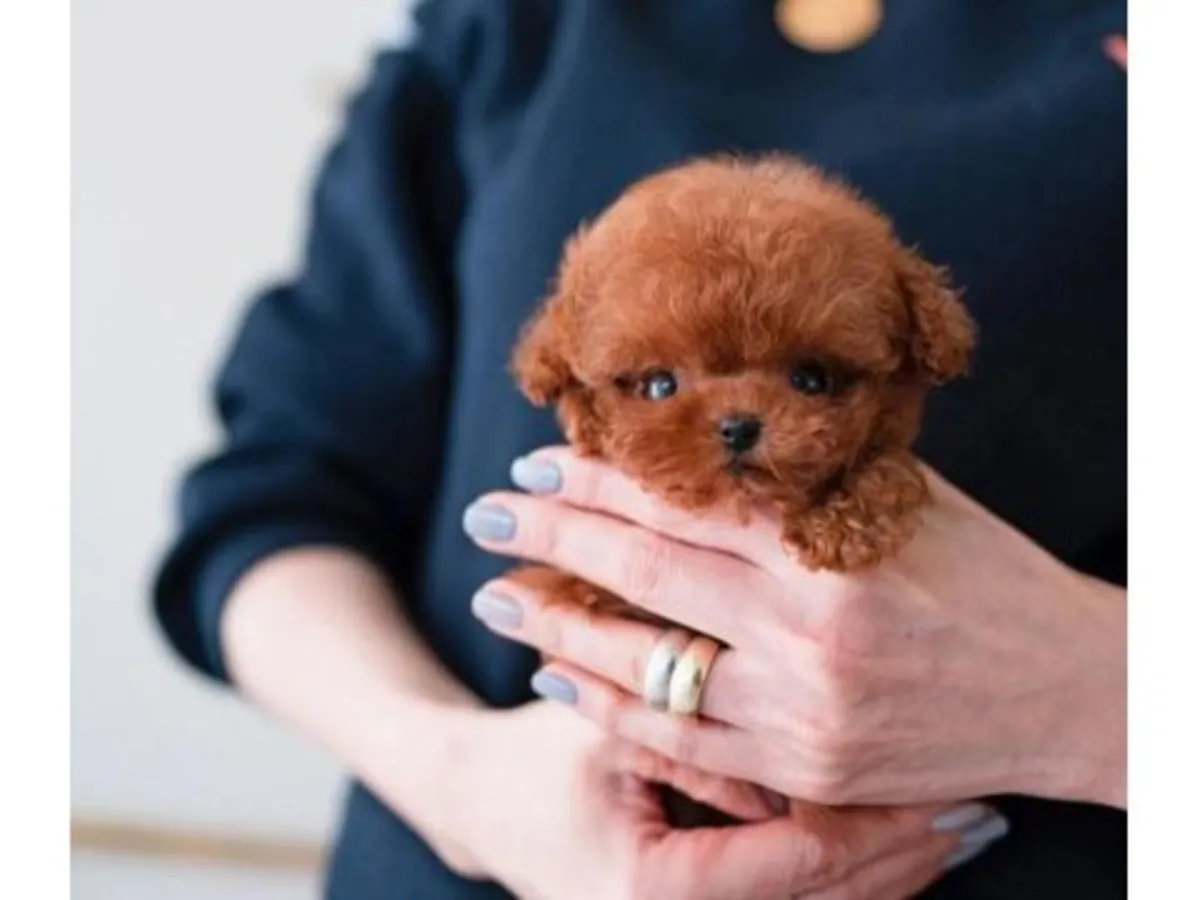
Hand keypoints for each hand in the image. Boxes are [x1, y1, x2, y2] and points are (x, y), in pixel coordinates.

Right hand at [411, 701, 994, 899]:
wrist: (484, 803)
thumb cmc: (540, 754)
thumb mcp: (608, 728)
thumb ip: (694, 736)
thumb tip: (798, 737)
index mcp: (654, 889)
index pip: (798, 862)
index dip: (873, 823)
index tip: (938, 785)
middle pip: (829, 899)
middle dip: (907, 854)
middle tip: (978, 805)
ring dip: (897, 868)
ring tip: (963, 822)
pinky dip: (859, 872)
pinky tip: (906, 841)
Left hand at [462, 449, 1126, 808]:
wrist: (1069, 690)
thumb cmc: (990, 576)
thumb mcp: (905, 501)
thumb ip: (807, 478)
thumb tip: (714, 443)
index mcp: (830, 544)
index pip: (684, 500)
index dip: (600, 479)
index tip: (539, 463)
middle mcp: (808, 626)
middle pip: (645, 571)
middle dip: (551, 538)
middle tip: (484, 516)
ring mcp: (801, 706)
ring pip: (648, 662)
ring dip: (560, 626)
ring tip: (496, 600)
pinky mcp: (804, 768)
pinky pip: (684, 739)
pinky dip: (613, 706)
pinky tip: (561, 678)